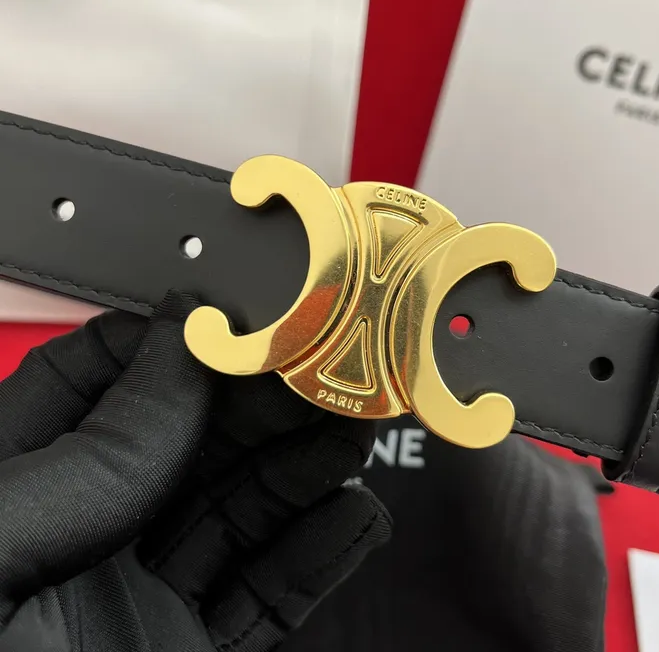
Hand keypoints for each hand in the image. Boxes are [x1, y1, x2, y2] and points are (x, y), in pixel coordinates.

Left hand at [0, 291, 390, 651]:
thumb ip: (94, 454)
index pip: (102, 385)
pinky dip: (319, 556)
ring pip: (243, 515)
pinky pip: (268, 599)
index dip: (176, 347)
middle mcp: (83, 542)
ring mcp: (140, 603)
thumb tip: (176, 346)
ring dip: (306, 471)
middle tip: (325, 377)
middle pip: (192, 446)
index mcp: (15, 497)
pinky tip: (355, 516)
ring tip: (354, 434)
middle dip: (263, 408)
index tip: (240, 324)